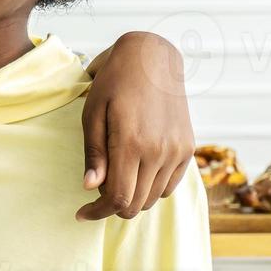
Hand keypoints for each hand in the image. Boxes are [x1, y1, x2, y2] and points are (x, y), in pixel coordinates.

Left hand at [77, 31, 194, 220]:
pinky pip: (170, 185)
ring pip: (153, 198)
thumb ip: (94, 153)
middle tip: (94, 198)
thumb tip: (90, 188)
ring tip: (114, 180)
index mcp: (131, 142)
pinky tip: (136, 172)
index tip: (82, 213)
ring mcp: (177, 151)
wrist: (153, 57)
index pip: (118, 198)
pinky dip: (151, 187)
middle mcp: (159, 151)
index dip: (98, 212)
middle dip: (112, 207)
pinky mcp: (188, 148)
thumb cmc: (115, 80)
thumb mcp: (93, 112)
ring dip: (132, 197)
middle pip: (136, 204)